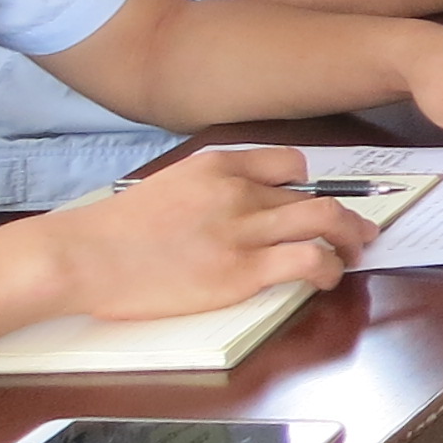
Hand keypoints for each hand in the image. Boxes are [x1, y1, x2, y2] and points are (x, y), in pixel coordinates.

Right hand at [42, 148, 377, 319]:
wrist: (80, 256)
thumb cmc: (112, 232)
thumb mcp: (166, 187)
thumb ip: (207, 191)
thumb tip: (239, 209)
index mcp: (217, 166)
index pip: (289, 163)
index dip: (312, 186)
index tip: (319, 202)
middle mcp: (238, 191)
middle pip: (318, 195)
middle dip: (350, 215)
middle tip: (361, 231)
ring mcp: (243, 230)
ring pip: (325, 221)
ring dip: (351, 239)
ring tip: (355, 253)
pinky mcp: (241, 271)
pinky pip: (309, 260)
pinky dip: (330, 268)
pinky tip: (328, 278)